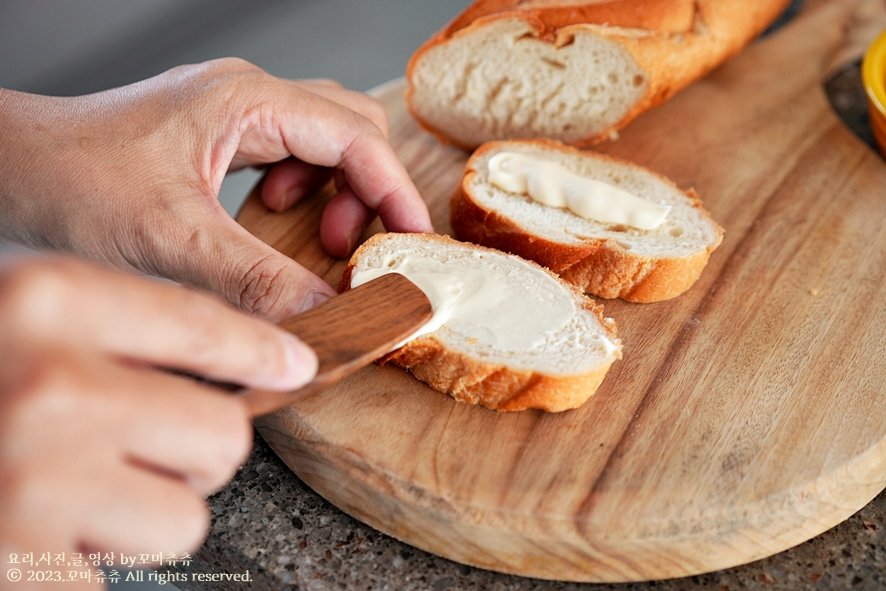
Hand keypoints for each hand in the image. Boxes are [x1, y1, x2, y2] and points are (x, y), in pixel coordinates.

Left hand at [0, 59, 432, 320]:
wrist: (3, 167)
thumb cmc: (66, 183)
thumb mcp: (169, 241)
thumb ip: (256, 280)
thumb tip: (325, 318)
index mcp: (247, 102)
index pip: (357, 139)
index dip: (396, 194)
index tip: (414, 245)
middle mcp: (247, 97)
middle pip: (351, 131)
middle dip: (368, 192)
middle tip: (355, 251)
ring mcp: (232, 112)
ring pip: (323, 141)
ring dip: (337, 192)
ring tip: (318, 239)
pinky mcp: (217, 135)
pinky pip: (289, 154)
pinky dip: (302, 192)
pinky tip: (272, 219)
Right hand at [0, 256, 316, 589]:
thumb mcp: (16, 314)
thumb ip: (114, 328)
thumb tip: (256, 358)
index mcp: (45, 300)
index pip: (208, 326)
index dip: (260, 351)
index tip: (293, 365)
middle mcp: (49, 383)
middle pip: (222, 433)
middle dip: (190, 449)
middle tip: (124, 448)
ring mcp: (34, 479)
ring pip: (188, 514)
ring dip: (141, 513)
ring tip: (64, 492)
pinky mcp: (21, 561)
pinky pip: (121, 579)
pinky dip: (91, 565)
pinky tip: (35, 533)